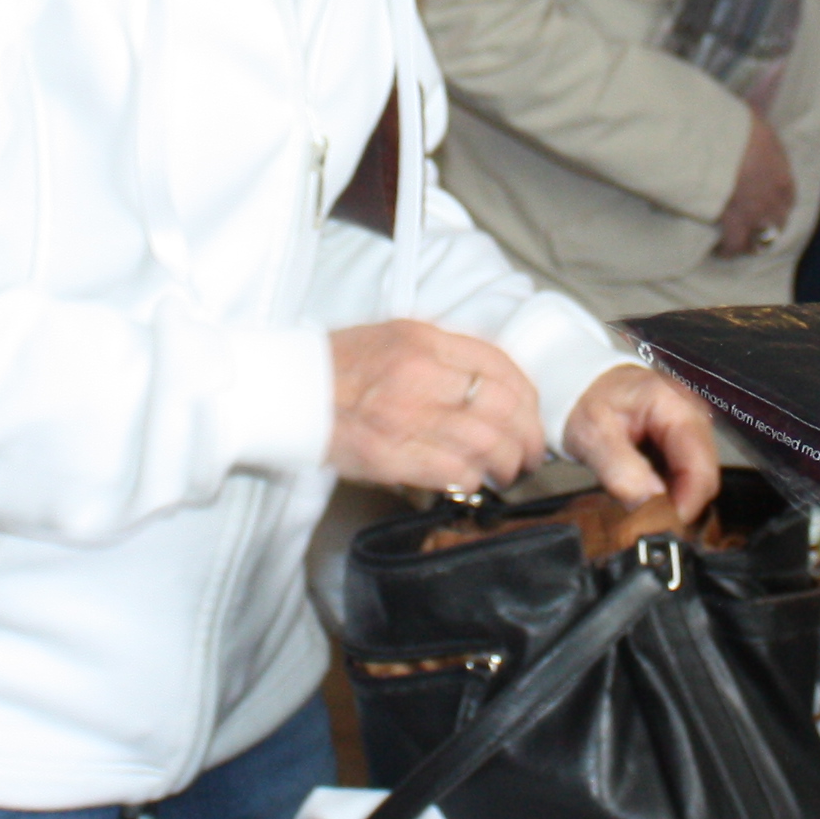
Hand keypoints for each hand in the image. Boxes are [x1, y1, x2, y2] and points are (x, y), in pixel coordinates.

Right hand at [327, 320, 547, 493]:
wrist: (288, 389)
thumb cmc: (339, 366)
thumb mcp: (395, 337)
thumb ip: (443, 353)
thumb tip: (490, 382)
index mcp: (424, 339)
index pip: (500, 364)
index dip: (528, 396)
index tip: (532, 416)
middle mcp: (420, 373)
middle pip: (503, 407)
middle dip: (528, 437)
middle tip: (530, 453)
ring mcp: (405, 415)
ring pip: (486, 443)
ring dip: (506, 464)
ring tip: (507, 473)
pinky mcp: (389, 454)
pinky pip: (453, 471)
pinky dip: (471, 480)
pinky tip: (470, 481)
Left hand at [562, 363, 721, 520]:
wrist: (580, 385)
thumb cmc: (586, 402)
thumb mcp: (594, 436)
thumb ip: (623, 471)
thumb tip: (651, 504)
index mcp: (675, 406)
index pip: (700, 466)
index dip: (687, 503)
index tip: (664, 526)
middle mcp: (692, 414)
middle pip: (704, 475)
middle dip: (680, 504)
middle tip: (648, 523)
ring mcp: (691, 426)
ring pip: (697, 478)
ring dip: (675, 499)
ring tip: (642, 507)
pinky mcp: (683, 439)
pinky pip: (686, 474)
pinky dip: (670, 490)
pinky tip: (647, 492)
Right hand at [716, 116, 795, 258]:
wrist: (715, 142)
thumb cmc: (733, 125)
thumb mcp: (754, 123)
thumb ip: (758, 135)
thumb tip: (759, 111)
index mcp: (781, 173)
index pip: (788, 197)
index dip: (779, 204)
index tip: (770, 206)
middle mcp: (773, 197)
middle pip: (778, 222)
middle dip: (768, 227)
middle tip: (754, 228)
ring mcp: (755, 213)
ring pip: (760, 239)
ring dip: (750, 242)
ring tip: (737, 244)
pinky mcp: (733, 224)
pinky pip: (733, 245)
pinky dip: (726, 249)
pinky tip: (718, 249)